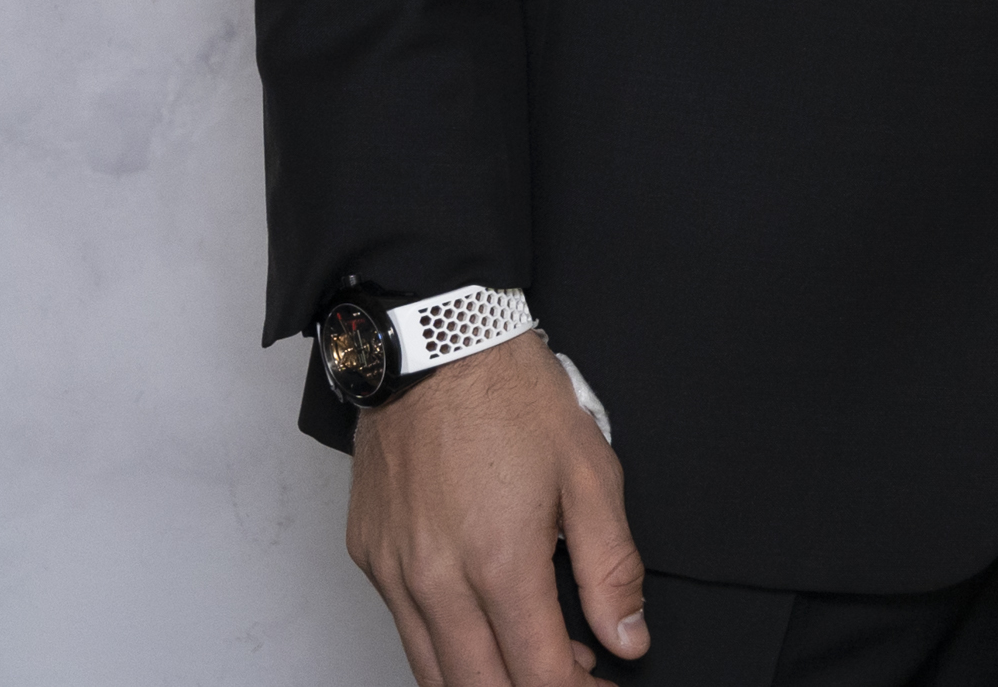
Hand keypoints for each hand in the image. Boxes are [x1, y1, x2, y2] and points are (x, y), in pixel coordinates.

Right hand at [343, 331, 646, 685]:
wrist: (436, 345)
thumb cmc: (514, 397)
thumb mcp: (591, 472)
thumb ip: (610, 566)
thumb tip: (628, 636)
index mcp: (499, 562)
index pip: (539, 673)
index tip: (601, 685)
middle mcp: (436, 581)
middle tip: (573, 678)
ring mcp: (393, 574)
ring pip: (433, 672)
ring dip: (485, 681)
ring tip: (536, 659)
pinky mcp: (369, 558)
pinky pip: (405, 629)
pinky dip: (446, 646)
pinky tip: (486, 623)